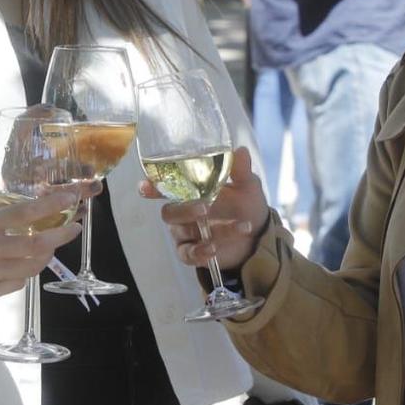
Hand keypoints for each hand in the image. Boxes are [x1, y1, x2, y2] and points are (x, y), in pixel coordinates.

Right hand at [0, 188, 88, 304]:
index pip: (25, 213)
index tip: (70, 199)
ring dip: (48, 255)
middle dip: (61, 235)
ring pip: (33, 266)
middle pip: (38, 243)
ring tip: (52, 246)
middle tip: (73, 228)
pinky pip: (19, 283)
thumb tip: (14, 216)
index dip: (51, 205)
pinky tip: (28, 264)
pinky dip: (28, 272)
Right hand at [137, 147, 269, 272]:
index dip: (150, 188)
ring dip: (211, 230)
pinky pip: (188, 254)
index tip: (145, 187)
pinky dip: (200, 252)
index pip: (162, 188)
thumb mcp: (246, 185)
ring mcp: (185, 234)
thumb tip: (240, 151)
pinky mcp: (192, 253)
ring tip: (239, 227)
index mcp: (189, 191)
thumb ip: (240, 170)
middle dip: (184, 210)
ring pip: (184, 232)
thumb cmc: (245, 204)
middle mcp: (181, 212)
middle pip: (169, 212)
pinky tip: (214, 248)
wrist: (258, 234)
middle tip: (205, 207)